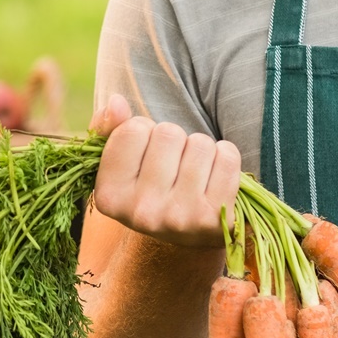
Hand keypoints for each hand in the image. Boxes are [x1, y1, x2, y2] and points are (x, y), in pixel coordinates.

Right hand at [87, 93, 241, 249]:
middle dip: (174, 139)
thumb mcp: (120, 161)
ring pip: (200, 143)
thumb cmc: (149, 185)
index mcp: (109, 197)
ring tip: (192, 171)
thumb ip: (110, 128)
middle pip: (168, 133)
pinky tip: (214, 177)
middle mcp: (142, 213)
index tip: (144, 153)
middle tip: (171, 164)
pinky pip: (228, 157)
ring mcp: (180, 218)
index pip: (133, 130)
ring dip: (200, 148)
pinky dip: (225, 157)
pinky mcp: (216, 218)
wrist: (185, 234)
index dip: (143, 131)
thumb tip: (117, 103)